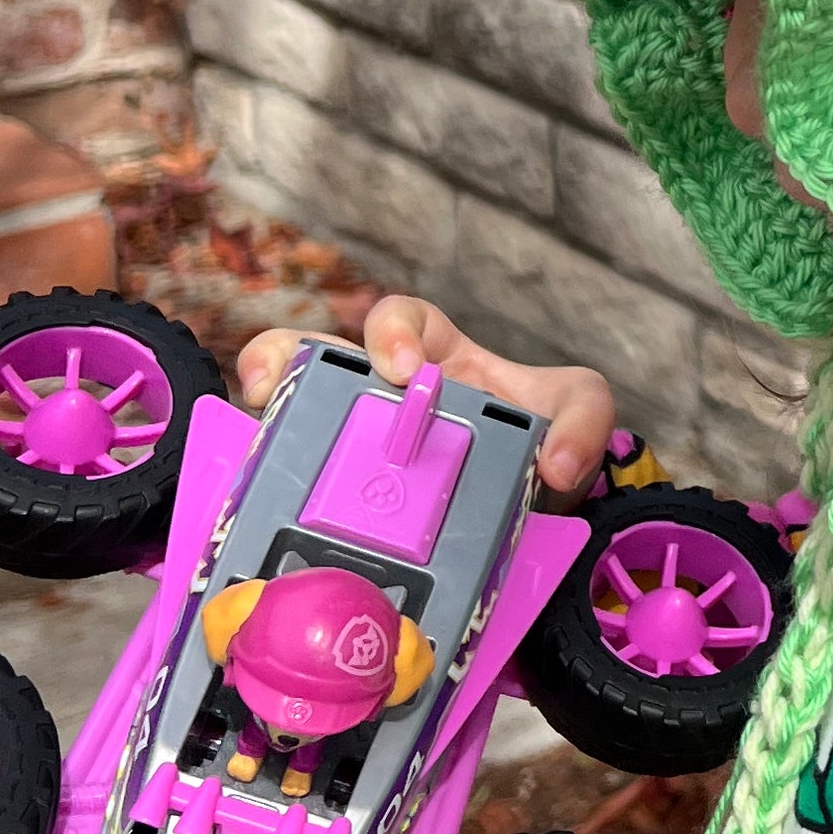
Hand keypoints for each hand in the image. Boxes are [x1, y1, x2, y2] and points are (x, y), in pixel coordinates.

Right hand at [237, 295, 616, 497]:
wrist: (529, 514)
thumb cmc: (537, 443)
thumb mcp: (574, 414)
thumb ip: (583, 419)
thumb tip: (554, 465)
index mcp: (434, 360)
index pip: (402, 319)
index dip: (392, 331)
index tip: (400, 368)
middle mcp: (380, 394)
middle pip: (314, 353)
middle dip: (285, 355)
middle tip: (275, 384)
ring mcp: (348, 443)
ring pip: (286, 408)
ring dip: (262, 404)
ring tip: (250, 419)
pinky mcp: (331, 497)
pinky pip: (281, 480)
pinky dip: (260, 482)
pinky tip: (250, 498)